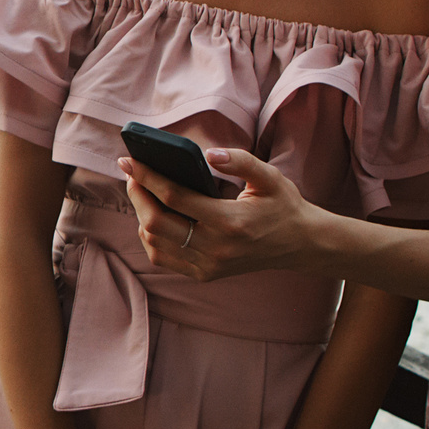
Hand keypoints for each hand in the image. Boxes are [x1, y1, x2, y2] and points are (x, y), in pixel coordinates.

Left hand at [118, 148, 325, 280]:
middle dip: (137, 194)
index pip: (175, 198)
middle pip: (156, 222)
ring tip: (142, 191)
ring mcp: (208, 266)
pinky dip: (150, 236)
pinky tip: (153, 215)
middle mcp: (216, 249)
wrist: (300, 245)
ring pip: (154, 242)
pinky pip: (162, 257)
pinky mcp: (204, 274)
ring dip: (141, 214)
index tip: (128, 160)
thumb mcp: (270, 177)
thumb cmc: (282, 205)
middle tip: (132, 173)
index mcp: (231, 222)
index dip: (147, 177)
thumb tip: (207, 154)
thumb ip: (240, 161)